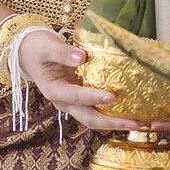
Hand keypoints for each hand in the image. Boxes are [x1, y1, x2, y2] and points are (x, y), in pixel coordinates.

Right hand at [16, 29, 133, 131]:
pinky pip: (98, 111)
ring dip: (116, 122)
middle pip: (90, 119)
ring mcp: (73, 103)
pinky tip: (131, 112)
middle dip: (113, 122)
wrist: (29, 53)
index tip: (112, 97)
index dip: (94, 98)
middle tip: (136, 123)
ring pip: (95, 119)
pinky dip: (113, 114)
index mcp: (54, 91)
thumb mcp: (47, 47)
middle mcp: (64, 102)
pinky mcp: (80, 100)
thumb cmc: (37, 48)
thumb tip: (81, 57)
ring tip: (140, 123)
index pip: (76, 97)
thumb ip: (63, 52)